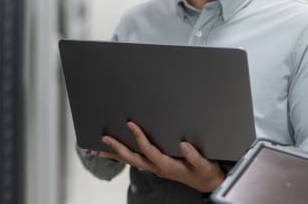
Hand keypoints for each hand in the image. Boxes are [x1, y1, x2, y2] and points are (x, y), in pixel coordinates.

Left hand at [99, 121, 223, 192]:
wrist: (208, 182)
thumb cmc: (205, 172)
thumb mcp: (205, 165)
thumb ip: (194, 156)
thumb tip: (183, 145)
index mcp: (167, 165)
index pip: (148, 150)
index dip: (138, 137)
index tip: (130, 124)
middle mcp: (157, 167)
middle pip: (133, 158)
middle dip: (117, 148)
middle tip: (104, 138)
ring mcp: (155, 167)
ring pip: (131, 160)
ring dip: (116, 154)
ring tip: (99, 149)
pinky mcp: (156, 166)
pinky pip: (137, 160)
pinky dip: (124, 156)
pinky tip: (116, 152)